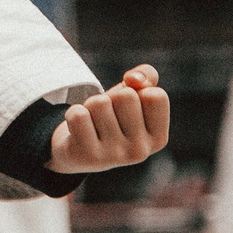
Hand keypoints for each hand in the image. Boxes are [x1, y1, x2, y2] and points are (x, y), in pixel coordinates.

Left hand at [47, 67, 168, 172]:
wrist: (79, 149)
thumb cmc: (113, 117)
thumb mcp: (135, 94)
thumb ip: (147, 75)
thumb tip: (133, 79)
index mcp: (159, 139)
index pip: (156, 95)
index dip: (137, 92)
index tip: (128, 109)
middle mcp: (140, 152)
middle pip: (126, 96)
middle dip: (111, 97)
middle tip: (106, 116)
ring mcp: (114, 157)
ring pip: (99, 103)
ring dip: (91, 105)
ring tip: (93, 122)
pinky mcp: (88, 156)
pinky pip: (78, 115)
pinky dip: (74, 113)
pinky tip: (79, 129)